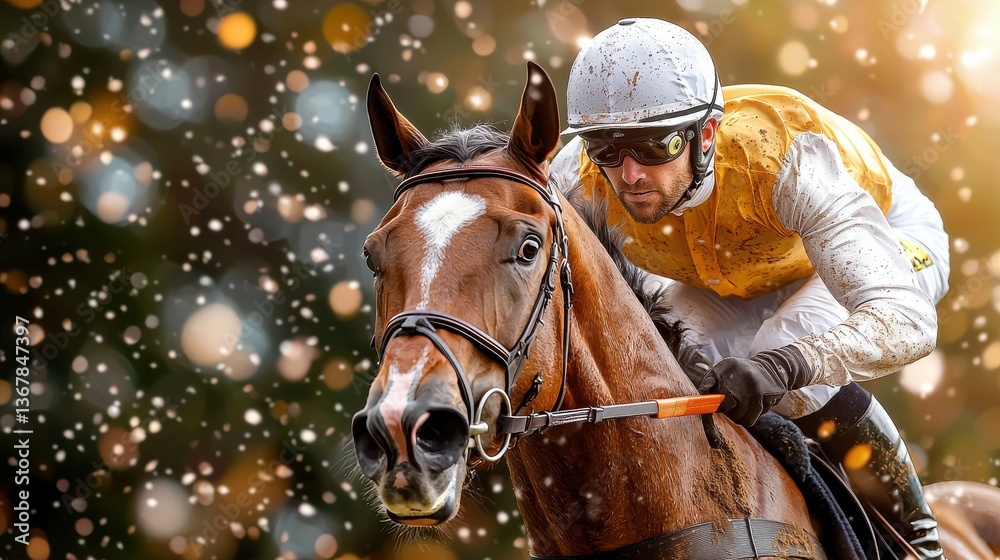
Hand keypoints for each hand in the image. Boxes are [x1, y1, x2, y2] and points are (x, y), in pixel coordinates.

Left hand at [697, 345, 812, 425]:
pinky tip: (755, 403)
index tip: (719, 407)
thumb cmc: (739, 371)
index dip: (720, 408)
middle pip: (735, 413)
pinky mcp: (771, 398)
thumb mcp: (722, 369)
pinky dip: (753, 414)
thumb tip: (701, 394)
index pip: (723, 400)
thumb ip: (708, 381)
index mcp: (731, 369)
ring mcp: (761, 390)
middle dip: (731, 412)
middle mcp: (747, 380)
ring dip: (741, 416)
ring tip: (742, 404)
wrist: (772, 366)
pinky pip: (757, 417)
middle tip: (732, 404)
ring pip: (746, 419)